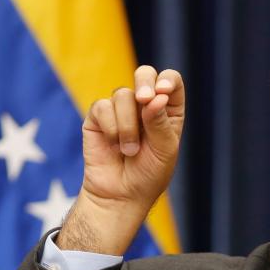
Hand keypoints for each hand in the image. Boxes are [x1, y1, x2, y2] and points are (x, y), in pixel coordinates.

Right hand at [58, 66, 184, 253]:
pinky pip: (103, 107)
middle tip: (144, 99)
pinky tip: (113, 145)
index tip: (162, 93)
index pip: (171, 82)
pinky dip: (111, 127)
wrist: (120, 195)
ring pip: (122, 95)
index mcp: (167, 110)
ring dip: (128, 125)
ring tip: (129, 150)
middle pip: (145, 75)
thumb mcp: (164, 151)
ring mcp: (120, 110)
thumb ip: (160, 123)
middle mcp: (145, 105)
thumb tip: (154, 98)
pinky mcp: (98, 117)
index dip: (167, 81)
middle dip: (144, 83)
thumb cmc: (148, 175)